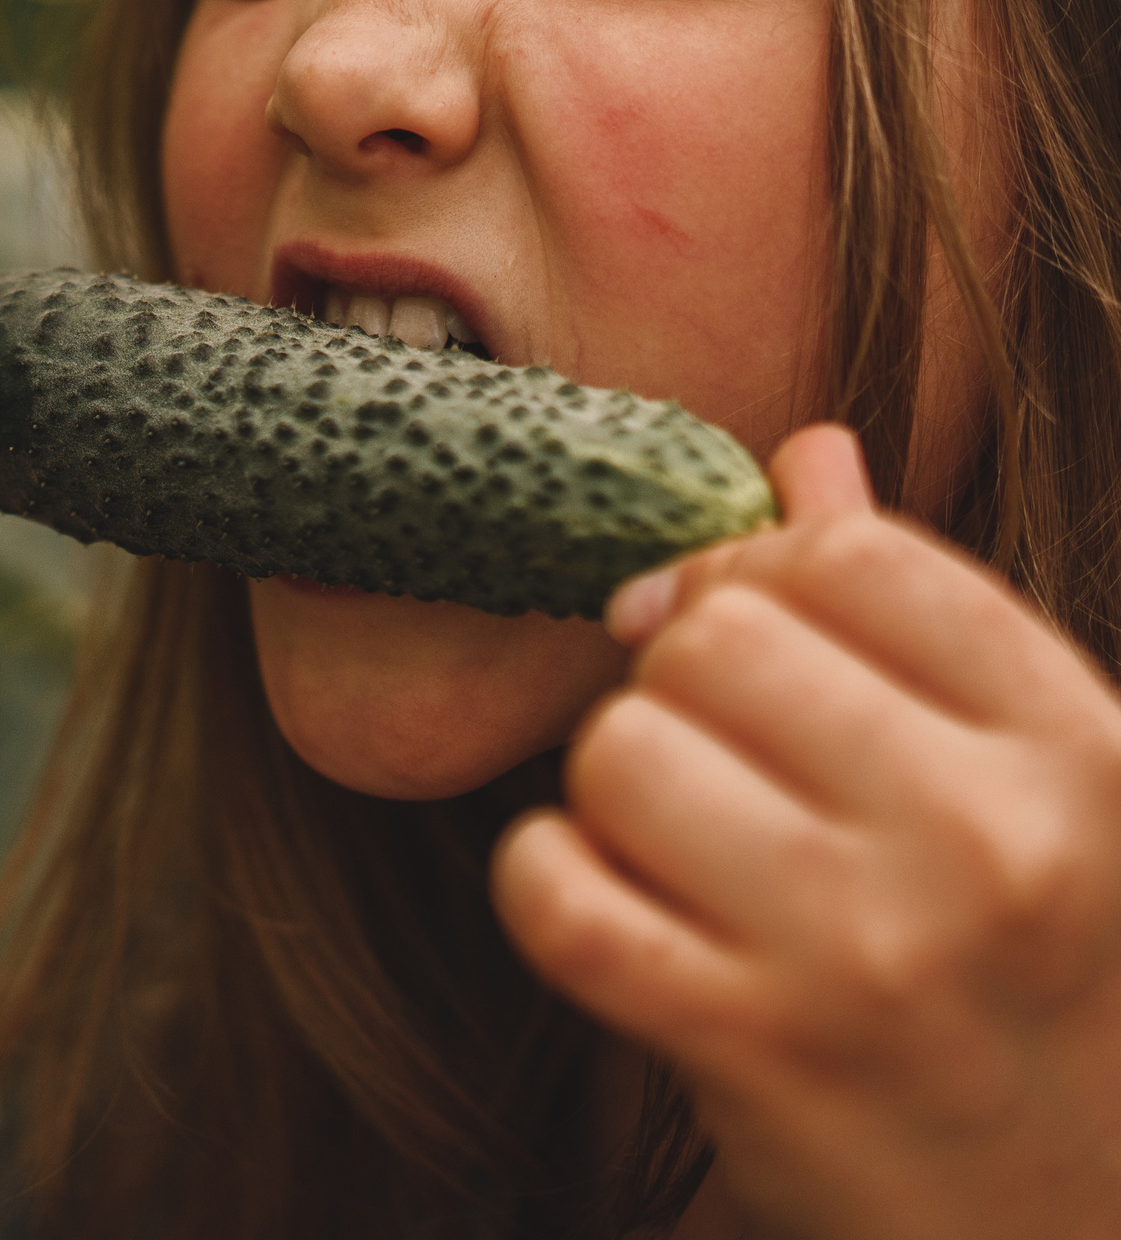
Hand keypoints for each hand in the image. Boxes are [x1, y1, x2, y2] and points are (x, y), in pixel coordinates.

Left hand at [494, 425, 1120, 1239]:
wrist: (1068, 1231)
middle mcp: (987, 846)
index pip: (852, 557)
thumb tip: (807, 452)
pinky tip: (609, 905)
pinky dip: (547, 881)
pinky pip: (553, 891)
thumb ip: (921, 617)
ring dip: (615, 788)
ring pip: (620, 748)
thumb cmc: (1033, 985)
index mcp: (1078, 754)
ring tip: (681, 850)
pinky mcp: (745, 1052)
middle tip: (718, 761)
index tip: (750, 634)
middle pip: (715, 636)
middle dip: (681, 682)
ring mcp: (865, 956)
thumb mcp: (1035, 792)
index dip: (762, 576)